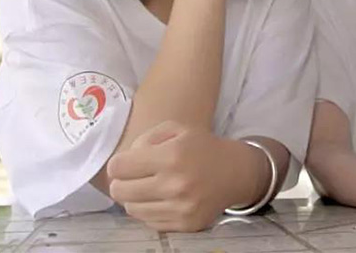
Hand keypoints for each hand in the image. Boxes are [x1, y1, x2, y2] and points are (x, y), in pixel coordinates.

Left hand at [107, 121, 249, 231]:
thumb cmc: (202, 148)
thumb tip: (121, 163)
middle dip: (122, 183)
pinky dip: (151, 211)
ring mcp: (181, 208)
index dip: (119, 164)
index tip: (127, 164)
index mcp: (172, 155)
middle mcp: (175, 184)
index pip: (119, 167)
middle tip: (133, 178)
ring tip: (149, 189)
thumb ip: (145, 139)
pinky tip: (163, 200)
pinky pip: (149, 222)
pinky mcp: (186, 225)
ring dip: (135, 199)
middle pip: (120, 191)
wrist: (237, 172)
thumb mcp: (177, 130)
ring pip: (132, 210)